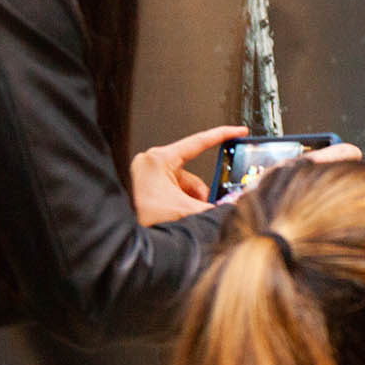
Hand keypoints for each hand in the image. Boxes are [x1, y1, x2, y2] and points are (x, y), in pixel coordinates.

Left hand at [130, 125, 246, 224]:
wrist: (126, 233)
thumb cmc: (142, 216)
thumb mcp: (186, 210)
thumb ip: (215, 208)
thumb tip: (235, 206)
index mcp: (160, 159)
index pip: (198, 142)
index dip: (222, 135)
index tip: (238, 131)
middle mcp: (154, 163)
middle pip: (194, 174)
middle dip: (202, 194)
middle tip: (205, 206)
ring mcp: (151, 174)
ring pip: (188, 185)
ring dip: (192, 202)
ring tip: (186, 215)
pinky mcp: (151, 185)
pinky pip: (178, 190)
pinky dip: (184, 203)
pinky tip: (180, 214)